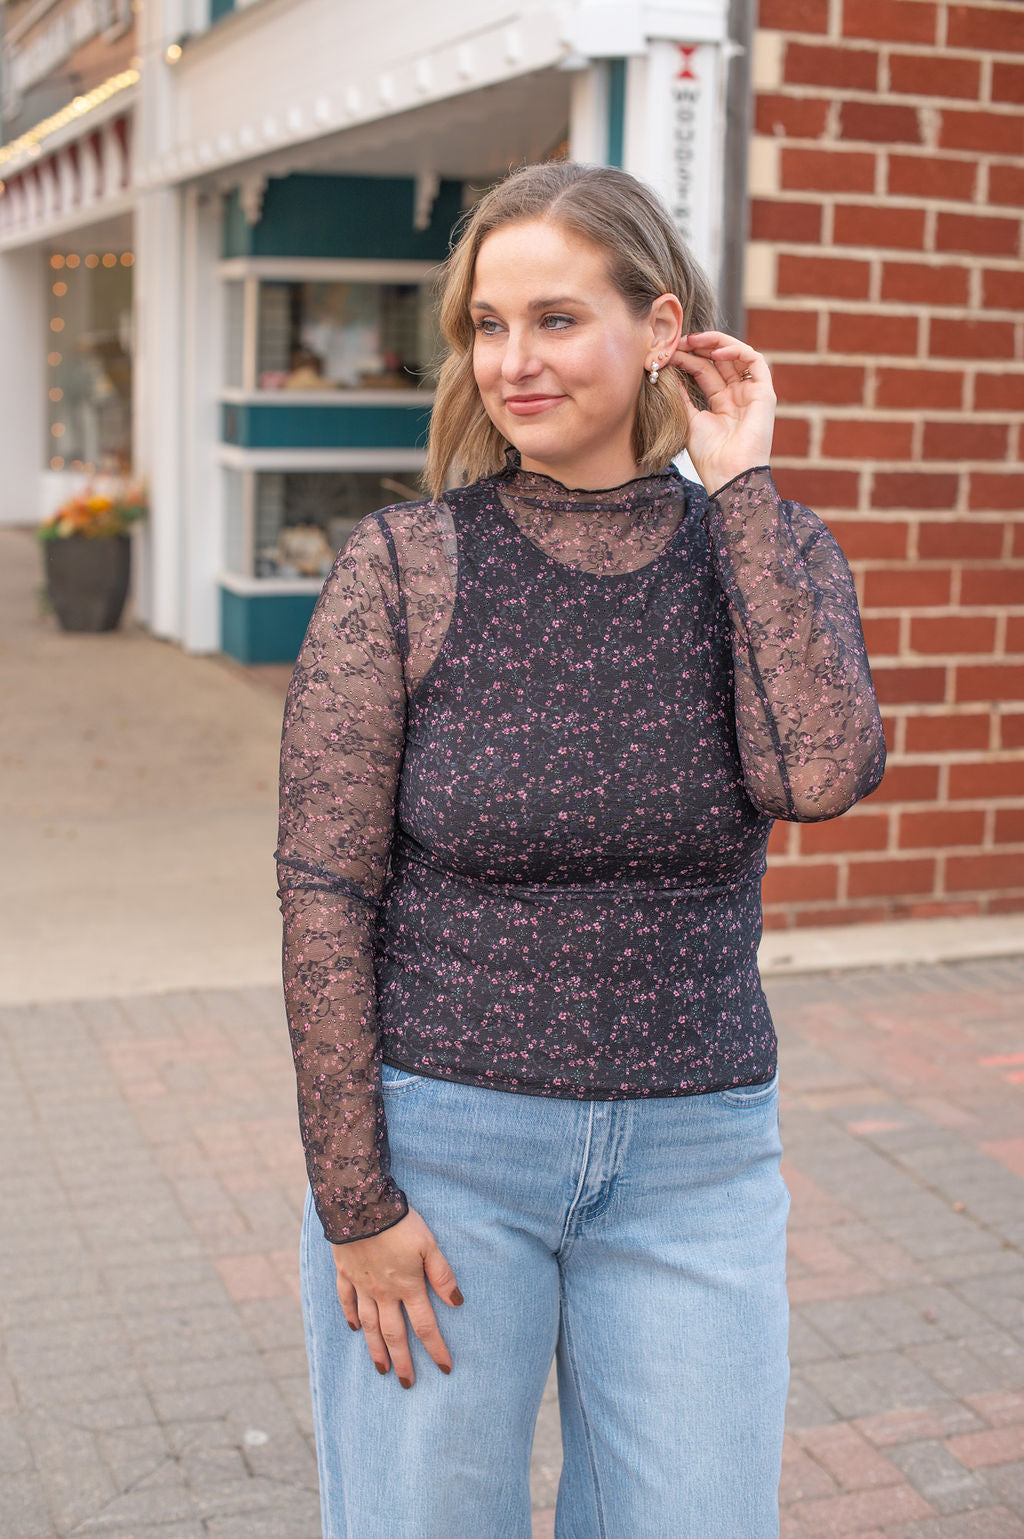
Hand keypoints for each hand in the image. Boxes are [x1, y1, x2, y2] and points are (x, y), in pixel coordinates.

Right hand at [332, 1206, 463, 1387]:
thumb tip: (457, 1303)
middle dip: (403, 1361)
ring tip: (382, 1369)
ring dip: (376, 1349)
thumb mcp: (430, 1244)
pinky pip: (346, 1300)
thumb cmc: (400, 1223)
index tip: (445, 1369)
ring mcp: (362, 1284)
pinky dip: (350, 1316)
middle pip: (394, 1334)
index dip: (436, 1348)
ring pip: (369, 1325)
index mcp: (408, 1286)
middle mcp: (384, 1292)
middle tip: (407, 1384)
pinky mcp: (345, 1273)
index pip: (425, 1326)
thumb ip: (442, 1275)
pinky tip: (353, 1329)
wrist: (360, 1204)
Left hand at [668, 330, 775, 494]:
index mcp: (721, 404)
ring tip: (694, 340)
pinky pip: (756, 361)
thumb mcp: (689, 419)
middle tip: (680, 340)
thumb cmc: (709, 455)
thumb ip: (682, 395)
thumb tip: (667, 372)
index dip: (689, 358)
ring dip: (717, 343)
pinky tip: (716, 351)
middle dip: (701, 346)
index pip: (705, 371)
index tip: (669, 352)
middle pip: (721, 361)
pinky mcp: (765, 393)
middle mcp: (738, 396)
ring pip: (738, 356)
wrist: (727, 473)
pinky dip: (737, 350)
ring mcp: (752, 394)